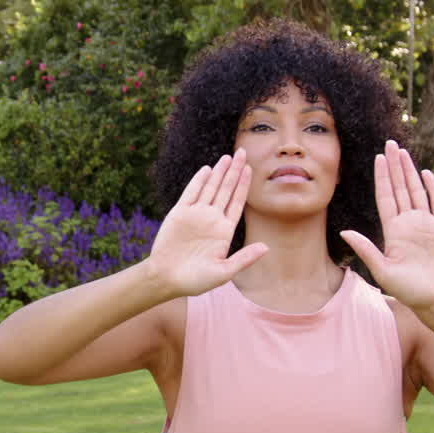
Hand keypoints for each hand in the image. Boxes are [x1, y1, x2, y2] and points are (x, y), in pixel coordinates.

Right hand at [147, 148, 268, 296]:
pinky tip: (208, 169)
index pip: (237, 202)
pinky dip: (199, 181)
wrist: (167, 278)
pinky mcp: (179, 213)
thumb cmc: (196, 280)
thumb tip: (267, 248)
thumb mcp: (223, 272)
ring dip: (219, 172)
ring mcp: (195, 215)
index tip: (251, 170)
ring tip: (228, 156)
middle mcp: (211, 219)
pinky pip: (191, 193)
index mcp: (224, 231)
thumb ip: (244, 259)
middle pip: (226, 190)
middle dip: (235, 171)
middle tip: (243, 152)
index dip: (244, 186)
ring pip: (210, 188)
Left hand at [340, 140, 433, 310]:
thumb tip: (344, 232)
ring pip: (417, 191)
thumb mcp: (382, 270)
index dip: (382, 178)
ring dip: (411, 172)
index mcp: (393, 230)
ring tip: (404, 152)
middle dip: (395, 166)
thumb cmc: (406, 289)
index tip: (377, 158)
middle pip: (400, 188)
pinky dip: (433, 189)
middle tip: (390, 143)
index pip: (385, 197)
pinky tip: (426, 173)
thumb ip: (365, 249)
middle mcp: (408, 223)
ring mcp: (426, 224)